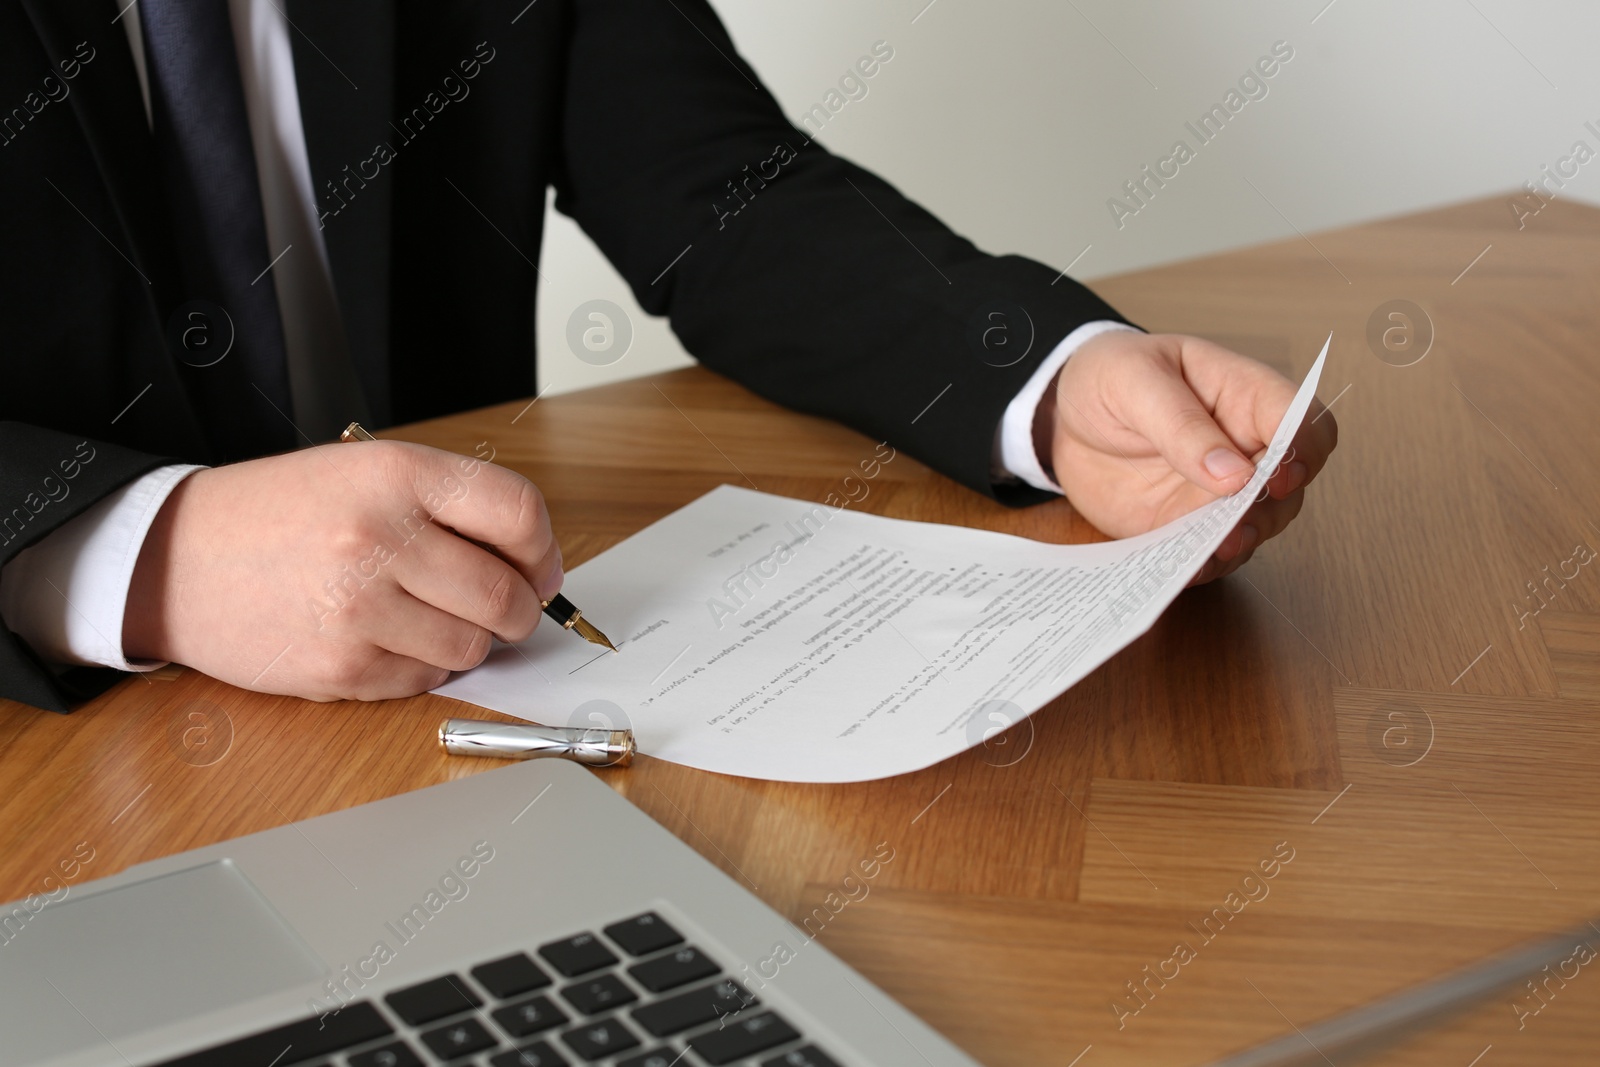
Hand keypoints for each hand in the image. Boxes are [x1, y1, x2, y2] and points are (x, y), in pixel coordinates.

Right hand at [123, 441, 563, 699]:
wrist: (175, 558)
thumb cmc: (280, 514)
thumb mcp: (365, 472)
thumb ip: (451, 506)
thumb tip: (536, 565)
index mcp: (396, 476)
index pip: (518, 513)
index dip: (544, 550)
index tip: (541, 569)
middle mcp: (381, 538)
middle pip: (506, 595)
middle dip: (520, 610)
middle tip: (506, 608)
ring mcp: (360, 609)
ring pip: (473, 647)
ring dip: (470, 641)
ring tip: (429, 616)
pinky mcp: (342, 666)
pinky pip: (426, 680)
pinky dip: (424, 666)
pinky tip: (386, 637)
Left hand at [1040, 331, 1335, 583]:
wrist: (1065, 417)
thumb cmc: (1108, 378)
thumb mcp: (1134, 382)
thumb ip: (1182, 425)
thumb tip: (1235, 474)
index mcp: (1241, 392)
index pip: (1301, 419)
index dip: (1303, 448)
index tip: (1277, 475)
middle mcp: (1243, 445)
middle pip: (1291, 481)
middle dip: (1272, 504)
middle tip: (1238, 518)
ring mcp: (1218, 490)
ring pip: (1260, 522)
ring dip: (1244, 538)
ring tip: (1217, 546)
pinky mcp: (1187, 524)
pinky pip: (1212, 552)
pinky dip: (1204, 563)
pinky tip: (1185, 566)